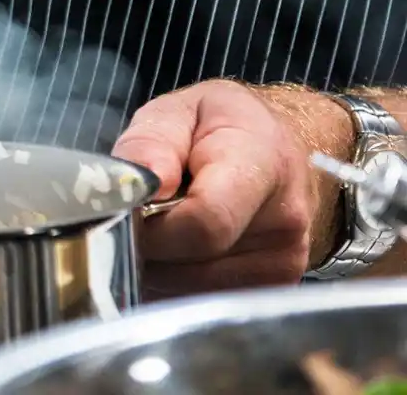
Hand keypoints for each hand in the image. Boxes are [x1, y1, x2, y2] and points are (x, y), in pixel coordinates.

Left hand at [112, 80, 353, 299]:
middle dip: (147, 244)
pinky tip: (177, 248)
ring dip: (157, 266)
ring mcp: (283, 262)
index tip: (129, 207)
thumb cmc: (221, 127)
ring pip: (190, 290)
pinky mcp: (272, 289)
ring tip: (163, 225)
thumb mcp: (180, 110)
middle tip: (139, 214)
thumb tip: (142, 183)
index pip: (206, 222)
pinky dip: (173, 283)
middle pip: (191, 263)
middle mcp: (283, 222)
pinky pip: (201, 302)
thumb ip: (153, 140)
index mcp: (262, 165)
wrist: (277, 149)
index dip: (152, 224)